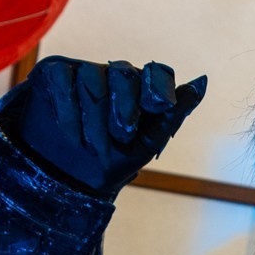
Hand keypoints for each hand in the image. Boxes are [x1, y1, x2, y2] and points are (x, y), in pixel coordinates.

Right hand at [11, 57, 205, 196]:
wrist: (63, 181)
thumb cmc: (107, 164)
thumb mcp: (143, 147)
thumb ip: (170, 116)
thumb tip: (202, 82)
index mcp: (140, 92)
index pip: (156, 74)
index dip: (158, 86)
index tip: (160, 105)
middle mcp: (113, 78)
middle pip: (125, 73)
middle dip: (126, 106)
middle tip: (122, 135)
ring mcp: (82, 72)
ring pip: (93, 77)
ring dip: (94, 117)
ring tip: (91, 147)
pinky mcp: (53, 74)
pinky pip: (63, 80)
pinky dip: (68, 108)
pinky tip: (70, 133)